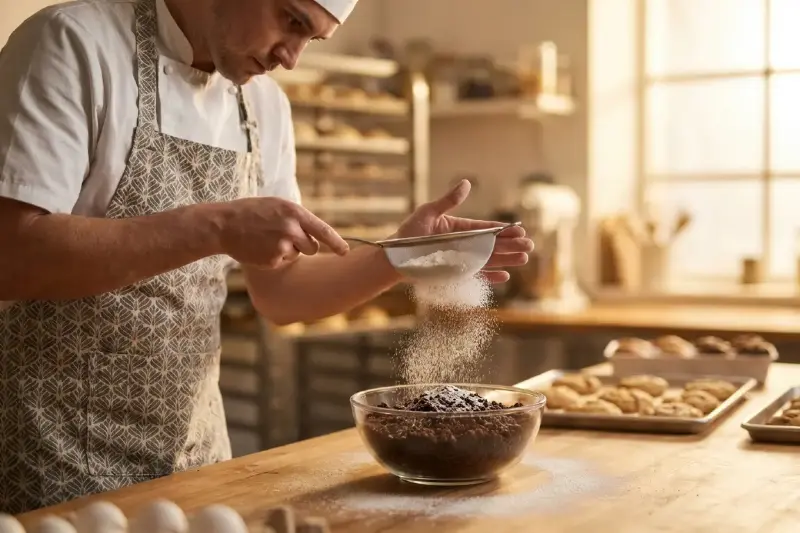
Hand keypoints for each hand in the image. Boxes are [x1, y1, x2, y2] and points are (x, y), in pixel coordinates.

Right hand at [217, 197, 348, 268]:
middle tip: (283, 237)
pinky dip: (273, 258)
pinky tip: (260, 248)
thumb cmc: (252, 213)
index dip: (337, 243)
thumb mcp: (278, 206)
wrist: (225, 225)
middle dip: (303, 246)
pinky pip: (282, 262)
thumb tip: (316, 233)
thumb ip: (298, 218)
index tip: (346, 252)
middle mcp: (291, 229)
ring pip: (297, 255)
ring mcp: (282, 245)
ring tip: (268, 239)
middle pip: (312, 247)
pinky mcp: (273, 260)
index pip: (323, 231)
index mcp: (295, 213)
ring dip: (288, 251)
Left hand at [394, 180, 532, 283]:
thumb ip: (448, 201)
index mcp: (459, 229)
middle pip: (491, 246)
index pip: (485, 230)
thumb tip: (467, 183)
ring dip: (507, 260)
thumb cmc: (408, 234)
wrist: (394, 258)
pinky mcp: (455, 275)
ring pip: (488, 261)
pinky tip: (505, 276)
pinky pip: (476, 277)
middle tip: (530, 246)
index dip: (503, 231)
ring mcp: (460, 261)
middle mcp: (462, 245)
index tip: (519, 230)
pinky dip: (489, 277)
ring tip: (524, 259)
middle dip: (511, 246)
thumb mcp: (428, 213)